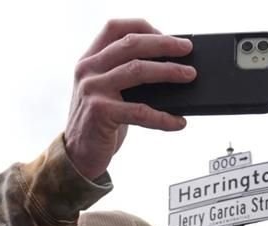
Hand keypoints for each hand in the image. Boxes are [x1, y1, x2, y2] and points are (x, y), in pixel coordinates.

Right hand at [65, 19, 195, 178]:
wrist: (77, 156)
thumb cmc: (99, 123)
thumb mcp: (106, 92)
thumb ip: (124, 74)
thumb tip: (170, 67)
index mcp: (89, 59)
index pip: (115, 28)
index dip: (143, 27)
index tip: (168, 36)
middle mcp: (88, 70)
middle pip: (131, 44)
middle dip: (164, 44)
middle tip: (187, 49)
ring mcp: (92, 89)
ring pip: (138, 70)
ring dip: (169, 71)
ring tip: (190, 76)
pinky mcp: (100, 112)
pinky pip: (140, 111)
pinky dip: (163, 117)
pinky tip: (178, 121)